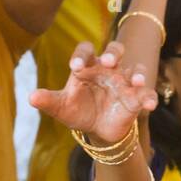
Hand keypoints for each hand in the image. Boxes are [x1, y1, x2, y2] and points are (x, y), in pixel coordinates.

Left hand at [29, 41, 157, 144]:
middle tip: (108, 62)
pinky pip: (146, 93)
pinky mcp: (136, 97)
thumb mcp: (62, 107)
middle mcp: (108, 69)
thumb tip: (31, 97)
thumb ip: (48, 100)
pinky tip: (149, 105)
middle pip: (115, 50)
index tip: (74, 68)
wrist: (97, 129)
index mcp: (88, 66)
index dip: (81, 55)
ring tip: (137, 81)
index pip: (85, 51)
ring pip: (135, 69)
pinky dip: (149, 97)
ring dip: (138, 73)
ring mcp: (125, 81)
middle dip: (113, 54)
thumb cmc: (79, 110)